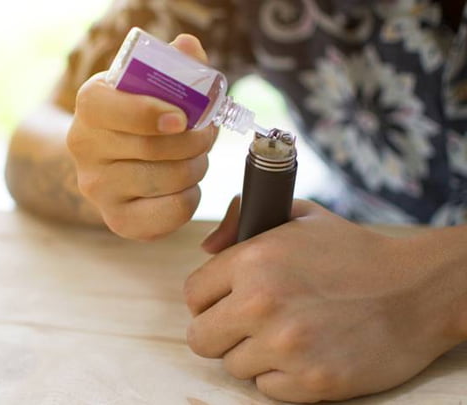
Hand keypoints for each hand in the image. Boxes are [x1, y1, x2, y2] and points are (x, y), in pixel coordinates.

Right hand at [67, 34, 216, 240]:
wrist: (112, 159)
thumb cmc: (140, 116)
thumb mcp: (150, 83)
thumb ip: (174, 63)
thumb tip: (189, 47)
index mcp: (90, 104)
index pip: (111, 108)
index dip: (150, 113)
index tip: (182, 118)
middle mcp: (84, 147)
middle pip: (153, 148)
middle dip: (196, 141)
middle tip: (207, 135)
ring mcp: (97, 188)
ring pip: (169, 180)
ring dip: (197, 167)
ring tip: (195, 158)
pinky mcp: (117, 220)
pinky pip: (171, 212)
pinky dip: (190, 197)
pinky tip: (183, 186)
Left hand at [185, 198, 462, 402]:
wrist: (417, 290)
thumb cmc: (353, 251)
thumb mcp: (299, 216)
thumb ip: (244, 220)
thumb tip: (206, 247)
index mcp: (253, 260)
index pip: (193, 294)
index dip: (208, 301)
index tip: (225, 304)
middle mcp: (262, 303)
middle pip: (200, 338)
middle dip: (220, 332)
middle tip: (247, 326)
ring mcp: (287, 347)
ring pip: (233, 366)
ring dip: (253, 355)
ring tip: (286, 336)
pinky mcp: (312, 382)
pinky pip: (265, 389)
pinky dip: (280, 377)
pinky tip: (304, 355)